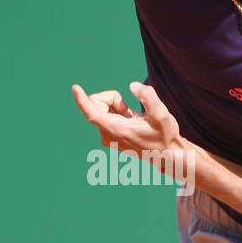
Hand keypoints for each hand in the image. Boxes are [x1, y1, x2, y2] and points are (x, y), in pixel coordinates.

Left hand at [71, 81, 186, 180]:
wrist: (166, 156)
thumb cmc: (165, 136)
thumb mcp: (162, 114)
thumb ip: (148, 97)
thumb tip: (132, 86)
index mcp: (117, 131)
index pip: (93, 114)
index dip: (82, 100)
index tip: (75, 88)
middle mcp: (107, 136)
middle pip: (97, 104)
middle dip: (113, 99)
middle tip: (130, 108)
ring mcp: (107, 137)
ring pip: (102, 109)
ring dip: (118, 107)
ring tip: (134, 119)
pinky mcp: (108, 137)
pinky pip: (106, 116)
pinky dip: (118, 113)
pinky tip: (132, 123)